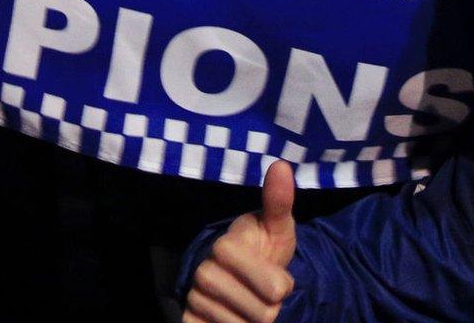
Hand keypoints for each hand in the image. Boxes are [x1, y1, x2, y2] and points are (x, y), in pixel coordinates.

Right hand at [185, 160, 298, 322]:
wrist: (238, 273)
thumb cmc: (263, 248)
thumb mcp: (278, 226)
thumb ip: (279, 201)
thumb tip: (280, 165)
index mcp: (226, 246)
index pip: (276, 289)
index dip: (284, 286)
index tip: (279, 278)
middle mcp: (204, 272)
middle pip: (263, 315)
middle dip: (271, 308)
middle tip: (264, 294)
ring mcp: (195, 298)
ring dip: (254, 322)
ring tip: (249, 305)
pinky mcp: (189, 320)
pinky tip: (233, 319)